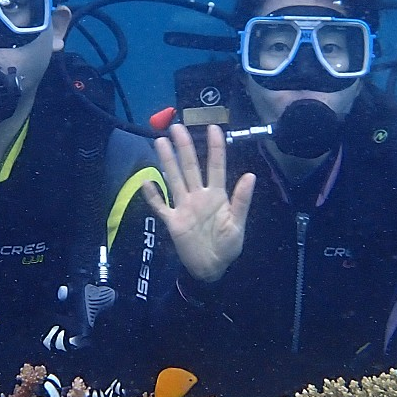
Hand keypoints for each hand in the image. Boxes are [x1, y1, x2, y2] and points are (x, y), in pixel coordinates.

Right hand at [141, 124, 255, 282]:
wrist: (211, 269)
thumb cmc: (228, 246)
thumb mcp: (238, 225)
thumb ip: (241, 200)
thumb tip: (250, 175)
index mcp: (217, 195)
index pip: (216, 166)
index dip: (215, 147)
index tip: (214, 127)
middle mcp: (198, 196)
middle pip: (190, 167)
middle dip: (185, 147)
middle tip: (178, 127)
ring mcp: (183, 207)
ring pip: (174, 179)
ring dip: (167, 161)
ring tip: (161, 142)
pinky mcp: (172, 221)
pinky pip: (160, 206)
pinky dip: (153, 196)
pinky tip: (146, 183)